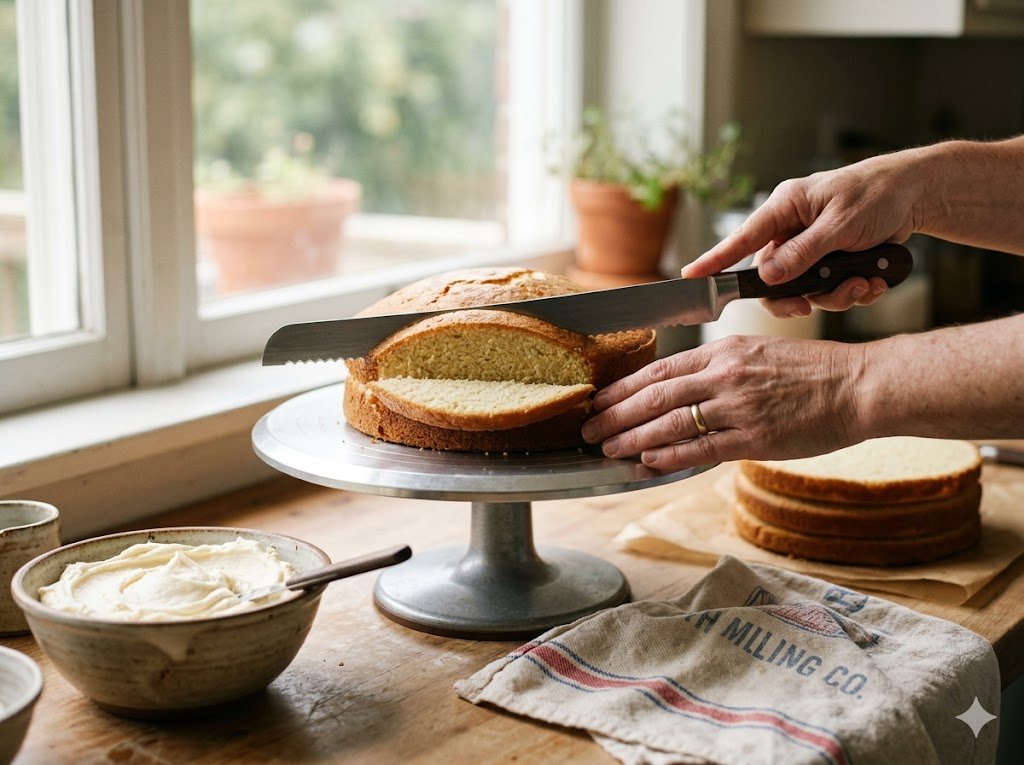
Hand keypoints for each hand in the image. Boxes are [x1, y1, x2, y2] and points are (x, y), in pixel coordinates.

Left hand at [581, 335, 866, 470]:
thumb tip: (683, 390)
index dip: (622, 388)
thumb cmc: (813, 371)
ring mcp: (738, 406)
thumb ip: (719, 370)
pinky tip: (647, 462)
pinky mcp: (754, 437)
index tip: (598, 399)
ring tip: (608, 449)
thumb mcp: (758, 354)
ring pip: (669, 422)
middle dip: (614, 414)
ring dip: (632, 437)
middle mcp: (724, 375)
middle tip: (588, 429)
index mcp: (723, 352)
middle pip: (653, 396)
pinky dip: (669, 455)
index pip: (658, 370)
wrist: (859, 385)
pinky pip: (701, 448)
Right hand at [683, 153, 925, 317]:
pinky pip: (829, 290)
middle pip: (773, 278)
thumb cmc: (878, 194)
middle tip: (809, 308)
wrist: (918, 195)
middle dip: (798, 296)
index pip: (742, 239)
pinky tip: (874, 282)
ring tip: (865, 285)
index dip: (715, 261)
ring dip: (835, 295)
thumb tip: (768, 277)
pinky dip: (852, 292)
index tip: (691, 278)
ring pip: (804, 290)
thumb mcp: (841, 225)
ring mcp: (811, 248)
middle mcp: (793, 229)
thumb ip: (803, 253)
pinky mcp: (831, 262)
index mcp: (786, 208)